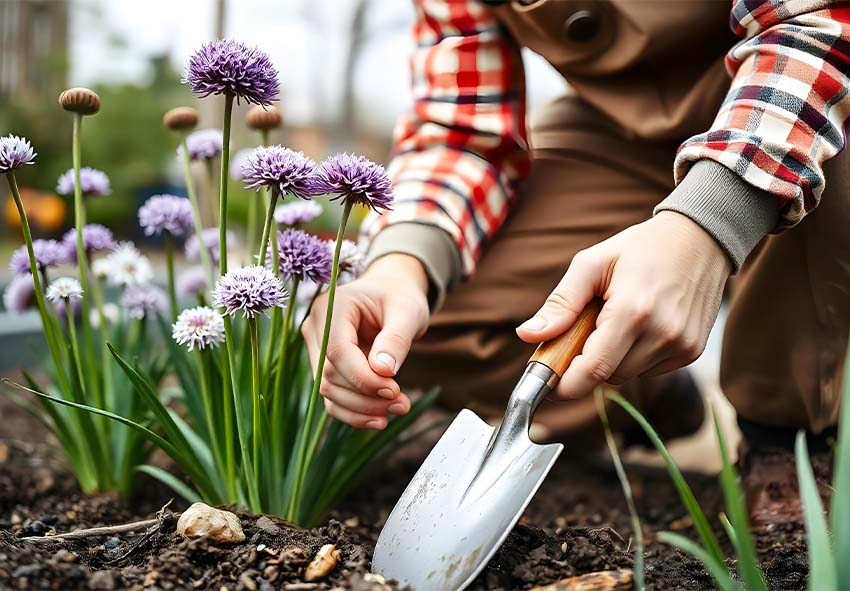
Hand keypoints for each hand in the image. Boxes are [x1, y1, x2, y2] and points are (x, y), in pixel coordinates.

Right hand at [302, 253, 429, 428]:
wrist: (391, 293)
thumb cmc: (400, 297)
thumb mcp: (407, 311)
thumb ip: (395, 339)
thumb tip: (382, 372)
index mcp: (332, 306)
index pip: (336, 350)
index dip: (362, 377)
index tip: (394, 390)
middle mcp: (316, 327)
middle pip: (329, 374)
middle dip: (365, 396)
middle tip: (402, 404)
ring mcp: (316, 347)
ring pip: (328, 391)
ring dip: (361, 409)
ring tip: (398, 409)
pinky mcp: (325, 366)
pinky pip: (332, 397)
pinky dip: (354, 412)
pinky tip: (380, 419)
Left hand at [516, 211, 730, 398]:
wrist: (700, 238)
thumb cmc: (640, 248)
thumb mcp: (592, 264)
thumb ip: (560, 303)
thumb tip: (527, 334)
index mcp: (633, 311)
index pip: (594, 369)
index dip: (566, 384)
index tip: (549, 383)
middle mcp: (662, 334)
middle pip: (607, 376)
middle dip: (587, 362)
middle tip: (583, 330)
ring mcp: (681, 345)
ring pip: (627, 376)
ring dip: (612, 359)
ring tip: (615, 320)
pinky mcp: (692, 351)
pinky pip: (648, 369)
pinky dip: (635, 356)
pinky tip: (639, 326)